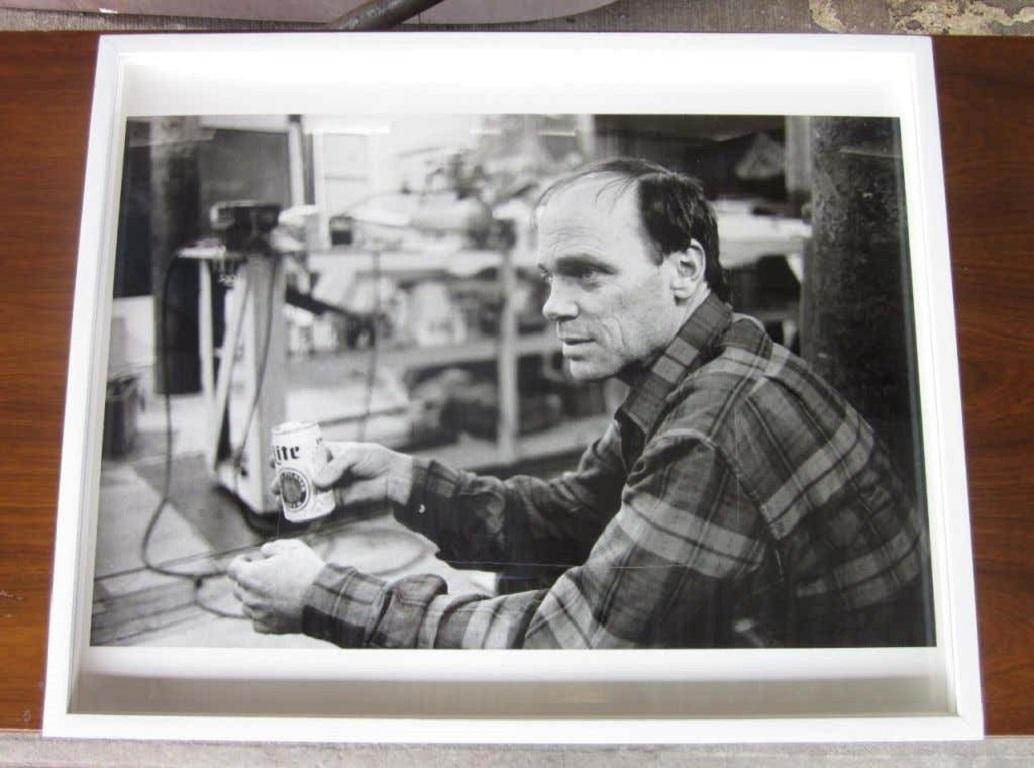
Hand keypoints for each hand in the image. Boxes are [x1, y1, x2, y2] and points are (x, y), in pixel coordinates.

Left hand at [227, 539, 325, 633]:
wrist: (322, 599)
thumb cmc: (306, 571)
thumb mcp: (292, 548)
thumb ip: (273, 547)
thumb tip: (264, 551)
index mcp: (250, 575)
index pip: (232, 569)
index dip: (240, 562)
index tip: (249, 560)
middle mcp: (249, 596)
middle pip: (238, 587)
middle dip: (248, 580)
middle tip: (264, 575)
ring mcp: (257, 614)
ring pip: (247, 606)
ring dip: (254, 598)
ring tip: (272, 592)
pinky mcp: (268, 627)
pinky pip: (257, 621)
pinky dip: (262, 614)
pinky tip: (274, 608)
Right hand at [272, 441, 413, 512]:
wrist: (392, 478)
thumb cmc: (375, 459)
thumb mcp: (353, 456)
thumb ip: (335, 467)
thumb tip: (317, 483)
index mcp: (326, 454)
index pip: (301, 454)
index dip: (286, 457)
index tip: (272, 461)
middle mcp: (324, 470)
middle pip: (298, 476)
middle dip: (284, 481)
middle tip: (275, 487)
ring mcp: (329, 487)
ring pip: (305, 493)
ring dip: (291, 497)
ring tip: (280, 501)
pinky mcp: (336, 502)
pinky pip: (318, 509)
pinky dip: (307, 513)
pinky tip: (295, 515)